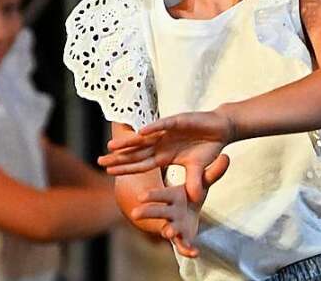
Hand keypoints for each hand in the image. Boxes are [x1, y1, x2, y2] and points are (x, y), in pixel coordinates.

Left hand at [99, 110, 234, 203]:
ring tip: (111, 146)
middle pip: (137, 152)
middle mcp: (162, 143)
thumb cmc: (207, 148)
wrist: (221, 129)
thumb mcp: (199, 169)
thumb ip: (194, 181)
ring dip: (129, 142)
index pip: (141, 164)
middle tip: (99, 161)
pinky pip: (163, 125)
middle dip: (119, 157)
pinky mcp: (179, 121)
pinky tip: (140, 133)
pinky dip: (153, 128)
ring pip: (145, 138)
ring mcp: (168, 132)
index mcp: (164, 155)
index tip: (108, 172)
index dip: (125, 167)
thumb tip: (195, 198)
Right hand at [130, 155, 229, 257]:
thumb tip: (226, 156)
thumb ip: (213, 173)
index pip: (160, 194)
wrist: (187, 212)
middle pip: (158, 211)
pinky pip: (184, 246)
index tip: (141, 196)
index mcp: (171, 196)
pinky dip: (188, 249)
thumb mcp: (203, 182)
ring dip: (167, 231)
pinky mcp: (183, 238)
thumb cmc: (191, 194)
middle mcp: (169, 211)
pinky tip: (195, 253)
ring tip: (167, 233)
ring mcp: (174, 226)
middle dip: (148, 212)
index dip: (152, 195)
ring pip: (168, 229)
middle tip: (136, 213)